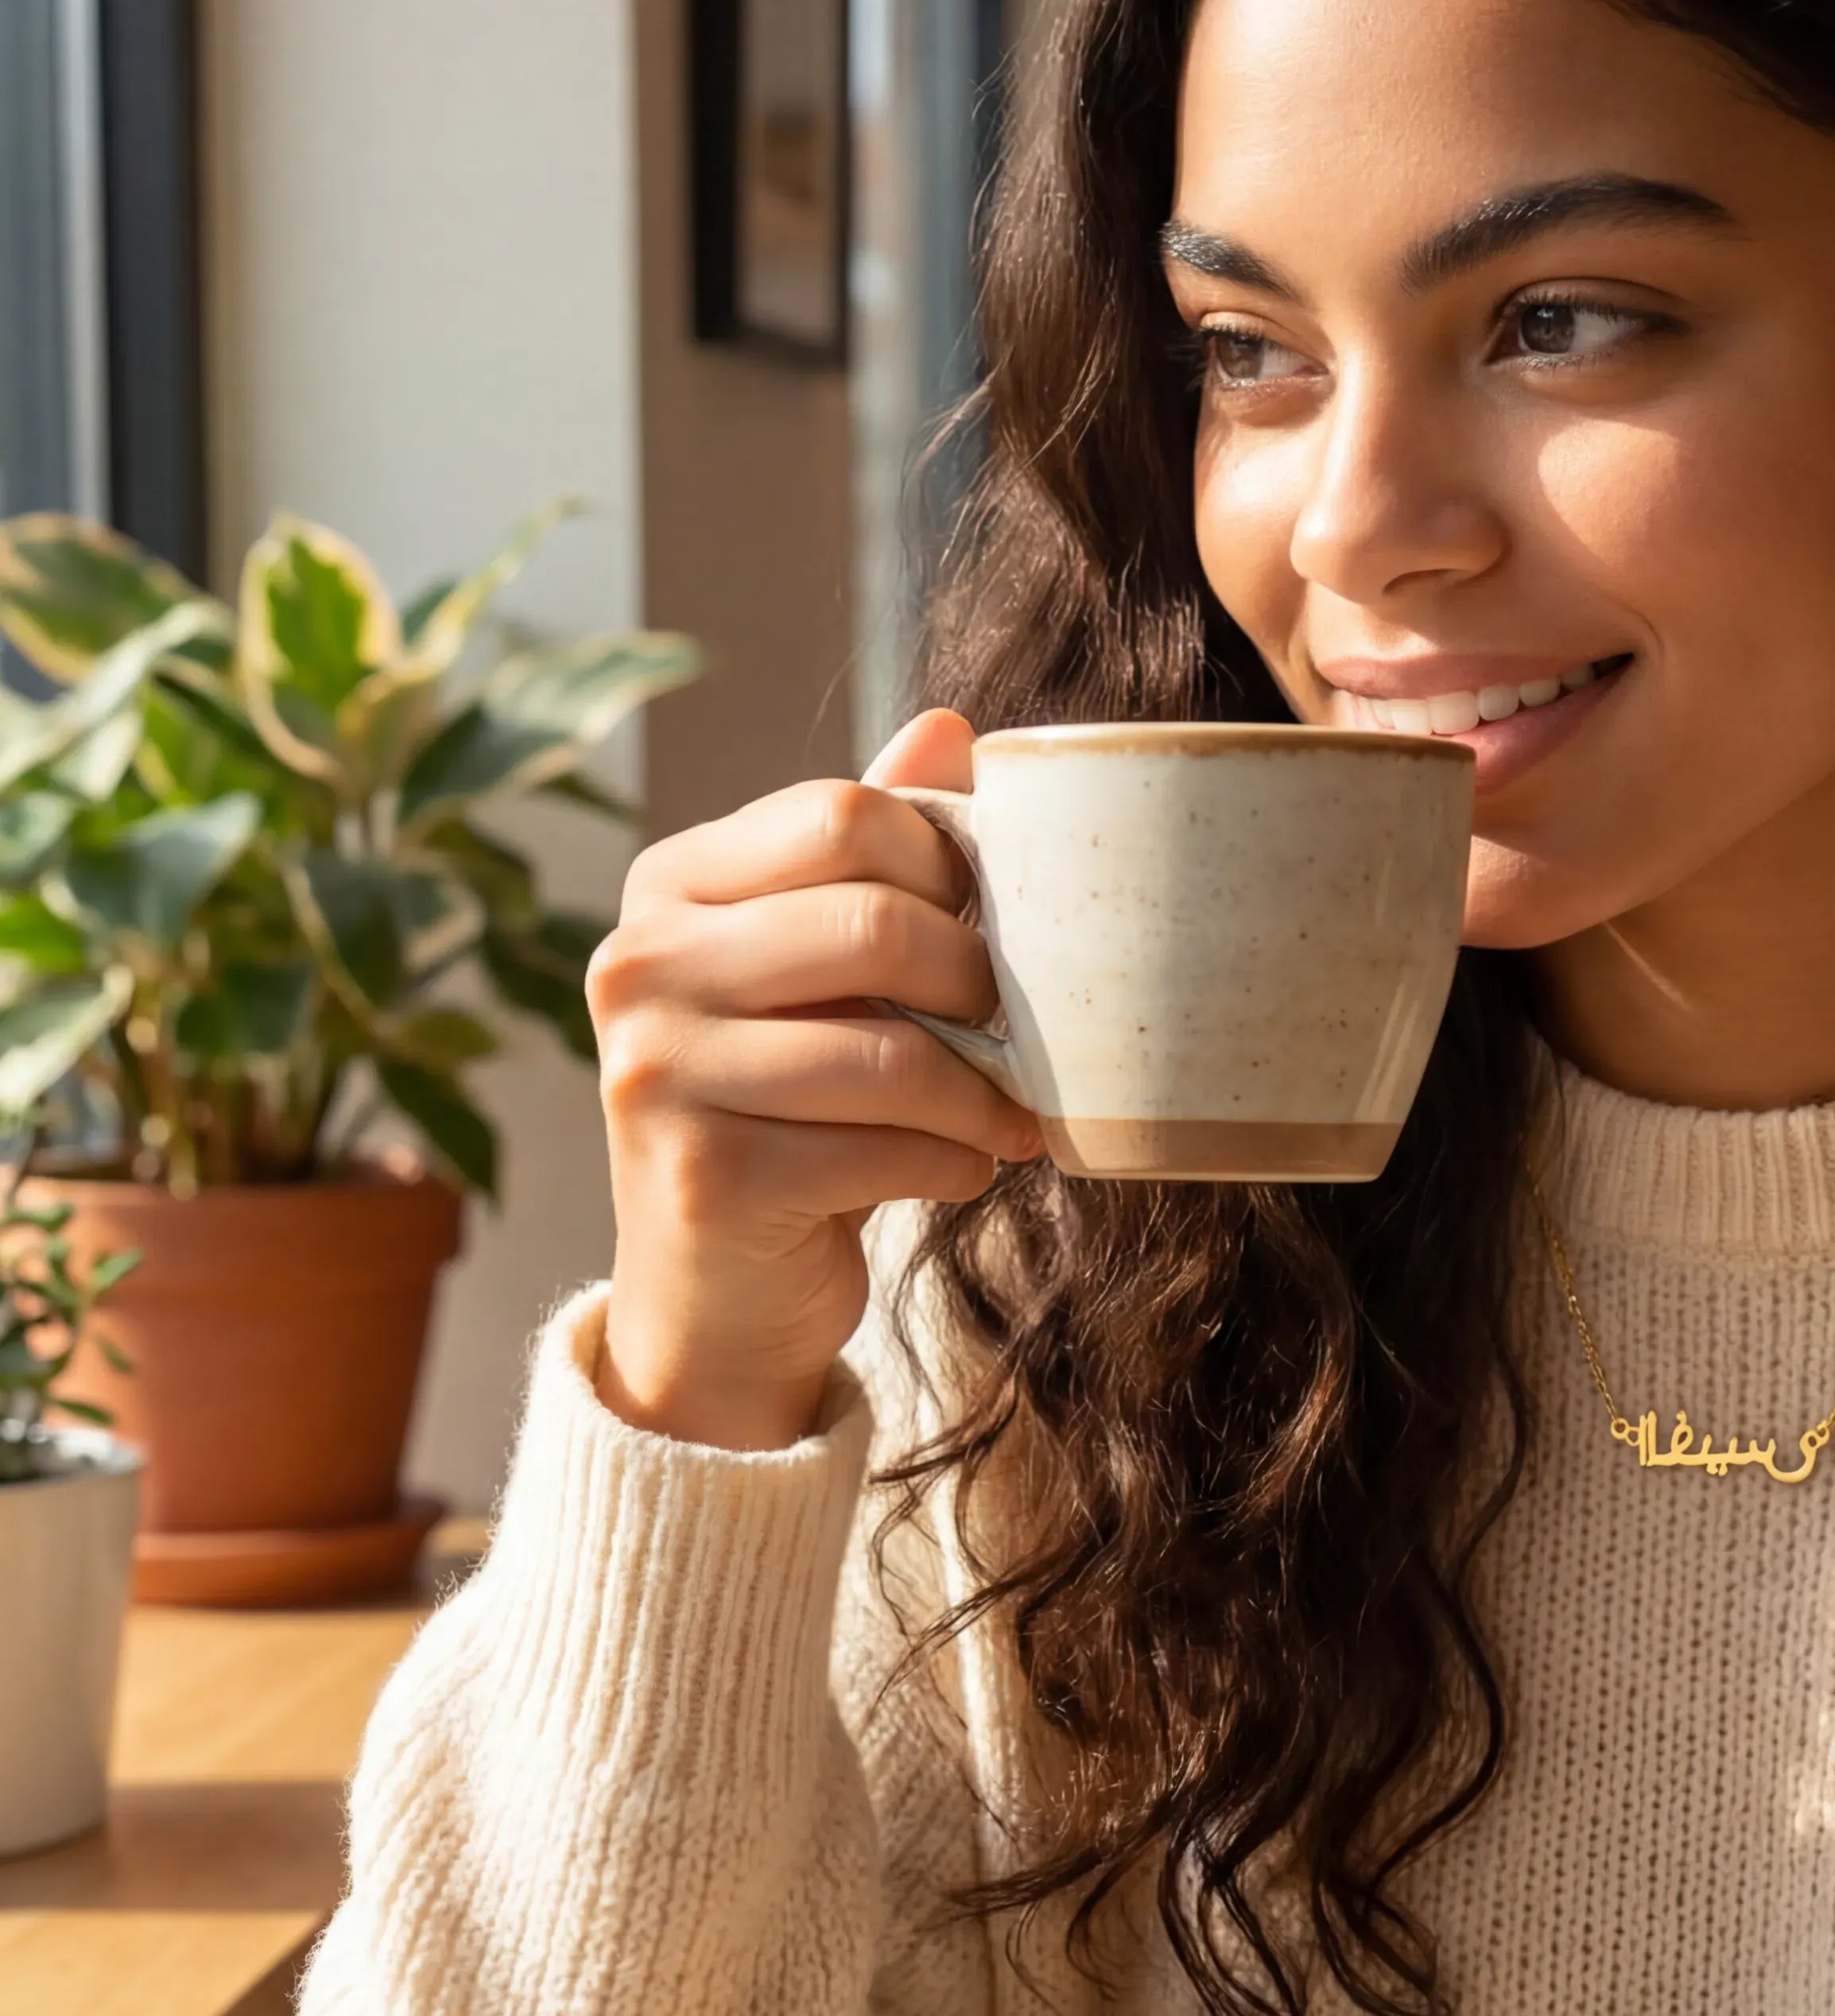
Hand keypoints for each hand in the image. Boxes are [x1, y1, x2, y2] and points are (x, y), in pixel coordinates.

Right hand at [590, 708, 1043, 1449]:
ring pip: (890, 1053)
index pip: (845, 815)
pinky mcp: (700, 1179)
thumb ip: (877, 849)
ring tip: (1009, 1112)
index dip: (951, 867)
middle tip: (1015, 1028)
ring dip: (984, 1093)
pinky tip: (963, 1168)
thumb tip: (951, 726)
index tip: (987, 926)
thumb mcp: (825, 968)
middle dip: (979, 981)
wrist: (720, 1289)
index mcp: (669, 886)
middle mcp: (637, 966)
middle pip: (874, 922)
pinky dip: (956, 1161)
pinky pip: (884, 1148)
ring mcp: (654, 1075)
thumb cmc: (795, 1103)